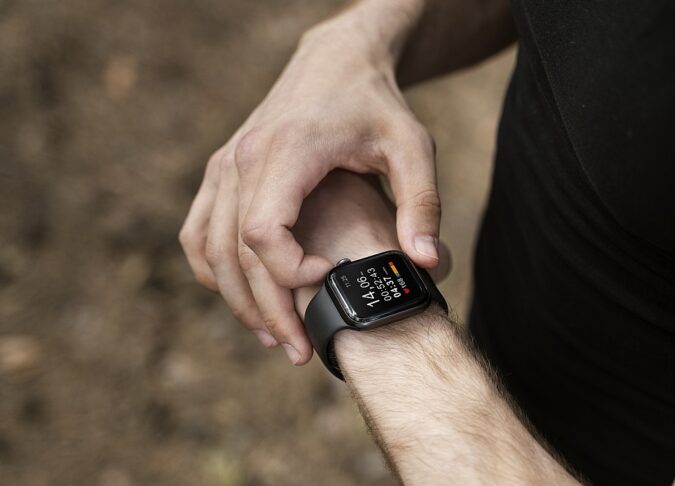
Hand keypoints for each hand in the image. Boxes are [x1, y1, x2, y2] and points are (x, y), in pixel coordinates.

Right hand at [178, 7, 439, 362]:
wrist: (336, 62)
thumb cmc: (375, 105)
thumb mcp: (411, 147)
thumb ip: (422, 204)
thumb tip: (427, 265)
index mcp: (287, 151)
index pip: (262, 230)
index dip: (289, 272)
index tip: (329, 281)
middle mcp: (244, 158)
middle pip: (235, 252)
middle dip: (267, 309)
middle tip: (299, 351)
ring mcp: (226, 164)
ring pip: (210, 248)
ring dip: (236, 299)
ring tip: (274, 338)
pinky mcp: (223, 171)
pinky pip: (199, 231)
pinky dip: (212, 269)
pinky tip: (240, 298)